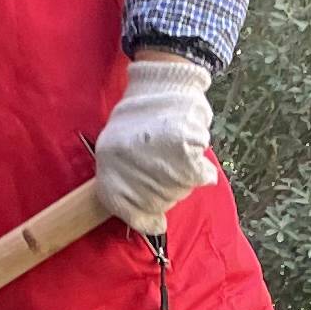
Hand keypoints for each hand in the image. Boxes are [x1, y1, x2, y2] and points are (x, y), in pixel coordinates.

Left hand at [91, 54, 214, 224]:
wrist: (160, 84)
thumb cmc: (138, 119)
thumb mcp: (116, 151)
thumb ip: (129, 188)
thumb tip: (155, 225)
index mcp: (109, 167)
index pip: (130, 212)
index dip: (146, 221)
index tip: (155, 221)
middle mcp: (129, 167)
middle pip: (160, 204)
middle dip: (166, 193)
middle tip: (165, 168)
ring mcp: (157, 159)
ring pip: (180, 192)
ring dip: (182, 180)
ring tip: (174, 154)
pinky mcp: (184, 149)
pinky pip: (200, 176)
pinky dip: (201, 168)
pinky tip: (192, 152)